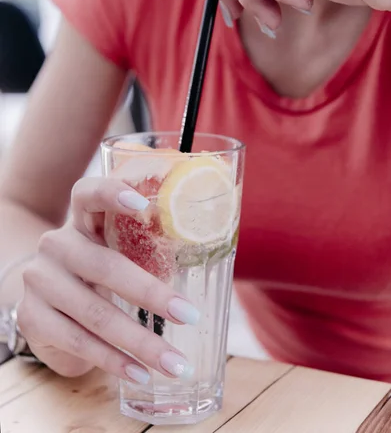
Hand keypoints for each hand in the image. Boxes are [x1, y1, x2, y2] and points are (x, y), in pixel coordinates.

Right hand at [17, 177, 198, 382]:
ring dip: (141, 343)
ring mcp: (40, 281)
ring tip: (175, 363)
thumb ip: (141, 246)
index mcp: (80, 221)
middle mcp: (56, 245)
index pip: (88, 195)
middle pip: (105, 266)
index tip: (143, 205)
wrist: (43, 302)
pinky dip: (114, 361)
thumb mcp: (110, 251)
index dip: (112, 194)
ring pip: (96, 313)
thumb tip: (205, 258)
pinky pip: (79, 342)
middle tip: (190, 315)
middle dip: (152, 294)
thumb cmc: (93, 273)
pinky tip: (140, 373)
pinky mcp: (32, 318)